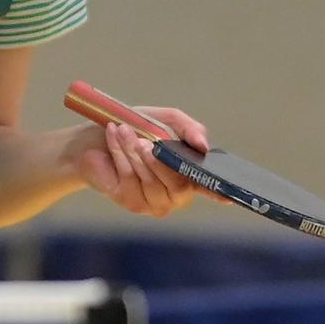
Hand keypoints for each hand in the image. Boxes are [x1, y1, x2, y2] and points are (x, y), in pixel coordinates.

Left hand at [74, 106, 211, 217]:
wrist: (94, 139)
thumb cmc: (135, 128)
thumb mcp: (163, 120)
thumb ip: (187, 128)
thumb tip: (204, 146)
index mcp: (191, 173)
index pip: (212, 187)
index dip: (221, 193)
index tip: (230, 196)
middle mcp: (178, 193)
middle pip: (179, 184)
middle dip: (158, 160)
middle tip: (143, 140)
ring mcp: (157, 202)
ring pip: (152, 181)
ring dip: (135, 153)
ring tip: (124, 132)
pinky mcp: (134, 204)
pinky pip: (131, 181)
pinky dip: (121, 156)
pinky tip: (114, 141)